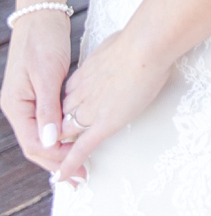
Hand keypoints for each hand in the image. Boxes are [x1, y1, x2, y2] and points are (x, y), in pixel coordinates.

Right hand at [2, 11, 74, 172]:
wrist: (42, 17)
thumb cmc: (43, 42)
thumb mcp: (46, 75)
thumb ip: (48, 109)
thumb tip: (50, 140)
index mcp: (16, 106)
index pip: (33, 144)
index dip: (55, 160)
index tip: (74, 172)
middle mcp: (20, 108)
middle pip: (37, 145)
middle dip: (57, 163)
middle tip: (79, 178)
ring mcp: (30, 102)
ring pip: (44, 135)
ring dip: (61, 151)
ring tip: (80, 166)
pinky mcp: (42, 94)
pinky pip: (50, 122)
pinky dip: (63, 133)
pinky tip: (78, 139)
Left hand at [53, 26, 172, 184]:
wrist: (146, 46)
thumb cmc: (142, 40)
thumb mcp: (122, 40)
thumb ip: (120, 49)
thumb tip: (134, 43)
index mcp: (86, 73)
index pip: (68, 95)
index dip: (66, 106)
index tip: (70, 111)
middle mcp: (81, 92)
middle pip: (62, 115)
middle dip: (58, 128)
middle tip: (60, 140)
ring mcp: (90, 109)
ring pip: (66, 132)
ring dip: (61, 147)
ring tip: (59, 160)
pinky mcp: (104, 124)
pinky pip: (82, 148)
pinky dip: (71, 164)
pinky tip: (65, 176)